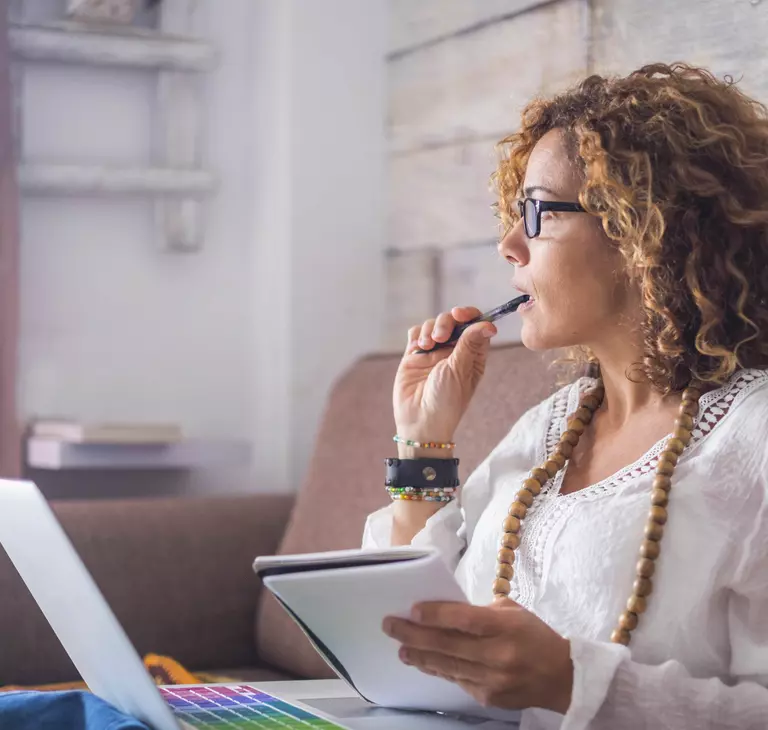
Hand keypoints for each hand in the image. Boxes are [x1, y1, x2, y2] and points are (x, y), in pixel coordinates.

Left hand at [382, 598, 572, 713]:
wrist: (562, 677)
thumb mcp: (513, 612)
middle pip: (447, 645)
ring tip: (401, 647)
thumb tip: (446, 612)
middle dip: (414, 635)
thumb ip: (481, 611)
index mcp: (505, 627)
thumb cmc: (535, 636)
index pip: (464, 619)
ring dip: (420, 656)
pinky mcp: (488, 697)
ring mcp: (491, 679)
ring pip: (446, 666)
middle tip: (391, 626)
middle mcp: (497, 655)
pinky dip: (438, 670)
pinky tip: (424, 662)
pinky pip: (456, 681)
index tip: (412, 609)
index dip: (435, 615)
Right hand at [394, 307, 496, 442]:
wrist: (420, 420)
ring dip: (429, 329)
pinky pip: (416, 333)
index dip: (470, 315)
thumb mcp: (461, 370)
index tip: (460, 314)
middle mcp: (454, 351)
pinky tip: (418, 348)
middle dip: (446, 322)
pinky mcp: (414, 355)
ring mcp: (433, 352)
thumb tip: (489, 324)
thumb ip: (469, 343)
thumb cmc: (446, 401)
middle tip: (440, 337)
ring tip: (427, 346)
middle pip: (453, 320)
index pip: (475, 325)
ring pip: (432, 324)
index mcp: (472, 355)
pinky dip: (417, 335)